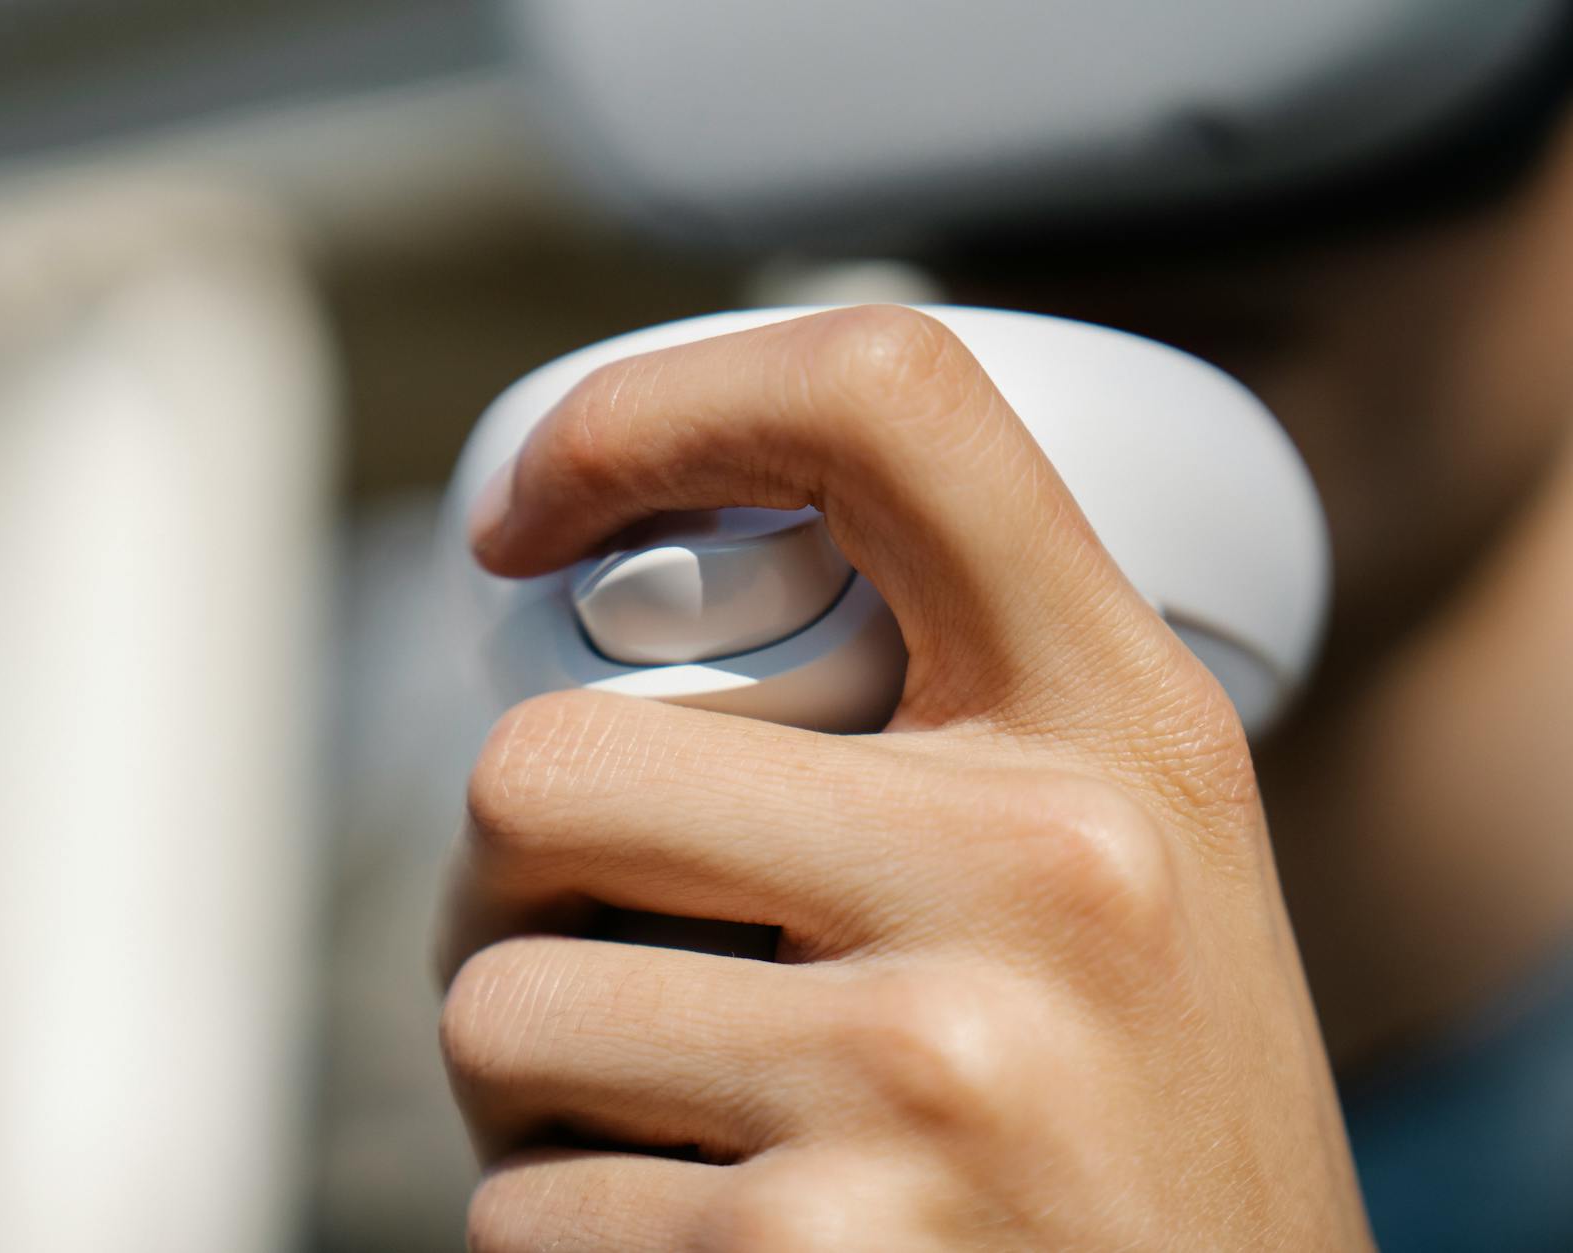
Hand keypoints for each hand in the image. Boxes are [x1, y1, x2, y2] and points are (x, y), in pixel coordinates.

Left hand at [438, 307, 1371, 1249]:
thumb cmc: (1147, 1132)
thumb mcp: (1131, 877)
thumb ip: (956, 726)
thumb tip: (635, 609)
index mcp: (1123, 729)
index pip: (881, 403)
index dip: (643, 413)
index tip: (528, 517)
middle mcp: (1050, 871)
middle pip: (546, 765)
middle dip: (502, 888)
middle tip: (576, 952)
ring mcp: (940, 1070)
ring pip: (495, 1010)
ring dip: (526, 1086)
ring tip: (667, 1125)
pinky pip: (520, 1213)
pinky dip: (561, 1234)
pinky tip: (703, 1244)